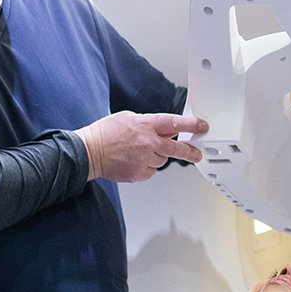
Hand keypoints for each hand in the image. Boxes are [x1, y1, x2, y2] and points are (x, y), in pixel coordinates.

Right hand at [76, 112, 207, 181]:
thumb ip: (150, 123)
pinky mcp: (138, 173)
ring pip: (163, 161)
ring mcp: (143, 159)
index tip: (202, 127)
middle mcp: (147, 142)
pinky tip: (135, 161)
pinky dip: (147, 167)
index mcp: (146, 125)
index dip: (192, 125)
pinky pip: (151, 171)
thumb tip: (168, 129)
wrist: (88, 152)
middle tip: (197, 153)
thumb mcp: (129, 118)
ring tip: (141, 152)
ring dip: (158, 157)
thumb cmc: (106, 133)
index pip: (175, 123)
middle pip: (177, 149)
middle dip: (191, 152)